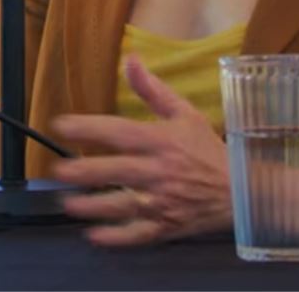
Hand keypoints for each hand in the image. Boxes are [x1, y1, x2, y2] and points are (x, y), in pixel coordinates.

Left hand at [51, 55, 233, 245]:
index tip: (60, 125)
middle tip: (57, 171)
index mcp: (161, 140)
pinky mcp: (166, 227)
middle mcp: (159, 171)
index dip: (88, 128)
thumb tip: (130, 59)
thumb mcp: (184, 113)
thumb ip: (152, 89)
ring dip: (92, 206)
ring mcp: (162, 202)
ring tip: (67, 204)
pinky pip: (138, 235)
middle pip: (115, 171)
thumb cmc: (207, 149)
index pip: (119, 132)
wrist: (240, 190)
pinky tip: (94, 236)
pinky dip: (116, 238)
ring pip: (121, 206)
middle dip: (83, 172)